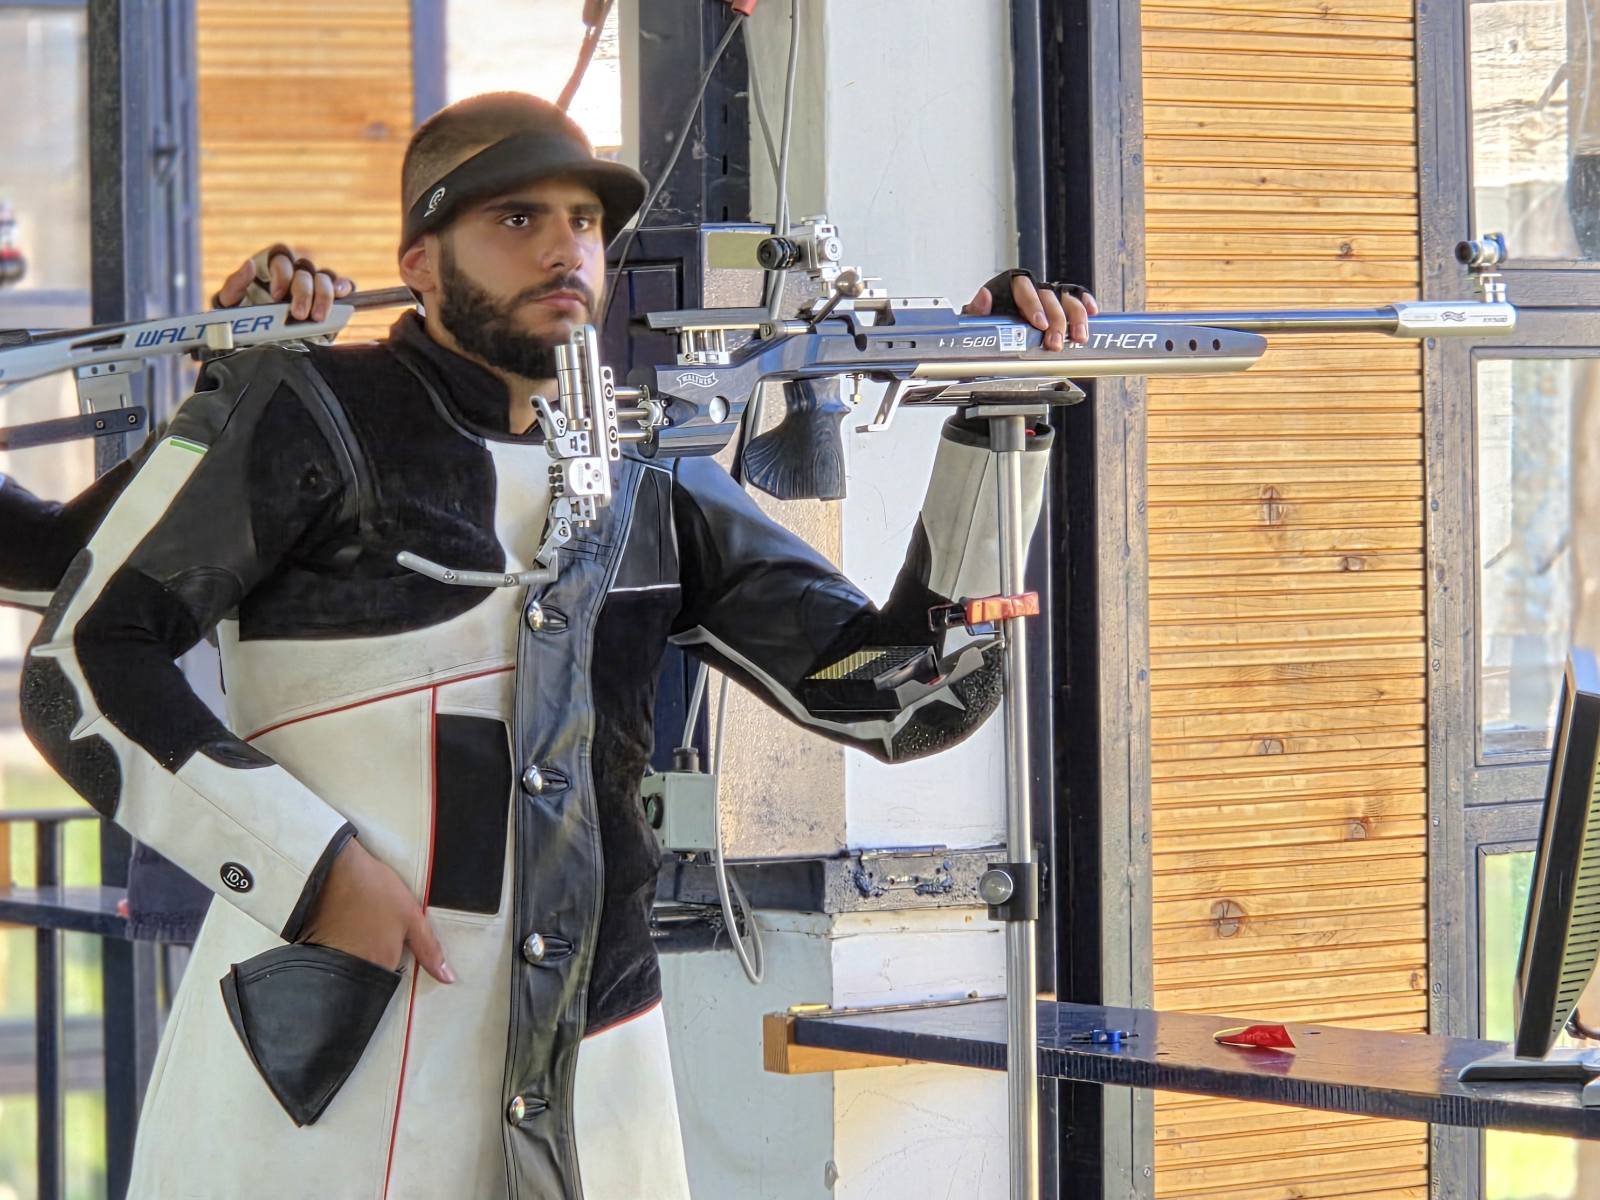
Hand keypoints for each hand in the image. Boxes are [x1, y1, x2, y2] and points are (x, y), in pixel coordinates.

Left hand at [213, 244, 354, 321]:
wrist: (256, 337)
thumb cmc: (241, 316)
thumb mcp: (230, 301)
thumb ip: (235, 282)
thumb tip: (249, 264)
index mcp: (271, 266)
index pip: (281, 258)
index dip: (282, 274)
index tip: (276, 296)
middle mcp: (294, 271)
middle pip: (305, 268)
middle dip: (303, 292)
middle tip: (299, 314)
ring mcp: (314, 284)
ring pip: (325, 277)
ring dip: (324, 295)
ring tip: (318, 317)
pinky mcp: (330, 300)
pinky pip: (343, 285)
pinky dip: (345, 287)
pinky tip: (342, 295)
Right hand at [297, 837, 454, 983]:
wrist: (335, 868)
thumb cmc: (377, 891)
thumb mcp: (411, 916)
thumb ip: (429, 949)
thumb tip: (448, 979)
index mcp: (380, 965)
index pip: (391, 979)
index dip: (396, 962)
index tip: (395, 944)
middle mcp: (355, 969)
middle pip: (370, 974)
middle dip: (376, 959)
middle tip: (378, 931)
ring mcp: (333, 960)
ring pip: (352, 966)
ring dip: (358, 953)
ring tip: (362, 926)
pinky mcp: (316, 948)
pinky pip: (333, 957)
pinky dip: (340, 946)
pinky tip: (345, 925)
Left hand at [963, 273, 1098, 349]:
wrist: (990, 337)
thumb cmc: (985, 327)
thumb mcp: (974, 321)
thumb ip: (977, 310)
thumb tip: (983, 296)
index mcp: (1010, 290)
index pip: (1024, 289)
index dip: (1034, 305)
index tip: (1040, 324)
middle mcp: (1032, 291)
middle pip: (1049, 297)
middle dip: (1056, 321)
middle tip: (1056, 343)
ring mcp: (1048, 297)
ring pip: (1066, 298)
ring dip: (1076, 317)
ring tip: (1079, 337)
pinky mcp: (1060, 306)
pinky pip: (1076, 298)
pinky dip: (1086, 304)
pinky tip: (1093, 313)